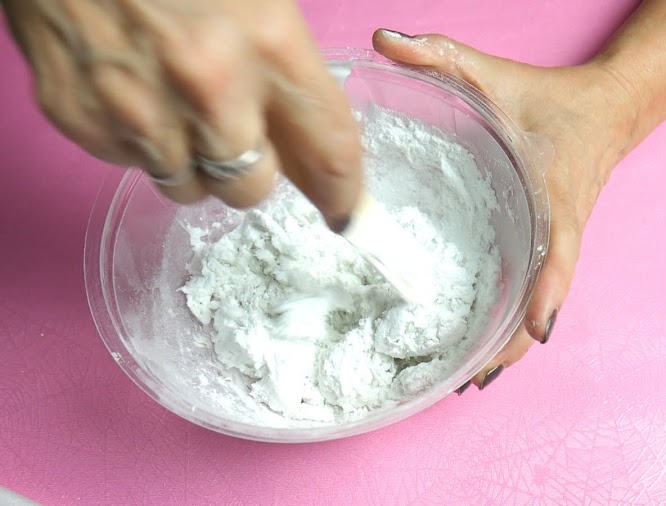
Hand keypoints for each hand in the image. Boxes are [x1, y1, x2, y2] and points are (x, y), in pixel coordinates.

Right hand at [3, 0, 361, 227]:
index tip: (345, 212)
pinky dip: (140, 142)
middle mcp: (208, 87)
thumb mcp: (260, 2)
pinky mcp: (80, 118)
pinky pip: (132, 165)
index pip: (329, 152)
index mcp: (268, 44)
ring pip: (189, 188)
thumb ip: (290, 78)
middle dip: (252, 171)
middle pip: (252, 189)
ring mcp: (137, 109)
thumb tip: (309, 153)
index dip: (343, 193)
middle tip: (235, 129)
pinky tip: (132, 88)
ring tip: (174, 100)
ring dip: (193, 161)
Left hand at [373, 30, 639, 389]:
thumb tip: (383, 40)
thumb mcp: (494, 74)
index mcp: (554, 195)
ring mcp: (557, 243)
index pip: (558, 250)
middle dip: (513, 343)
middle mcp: (559, 230)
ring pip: (539, 304)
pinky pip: (535, 292)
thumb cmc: (552, 99)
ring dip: (510, 345)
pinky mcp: (549, 246)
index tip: (536, 330)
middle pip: (544, 298)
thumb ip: (441, 55)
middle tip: (472, 381)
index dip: (548, 290)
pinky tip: (484, 350)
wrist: (608, 110)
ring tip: (470, 383)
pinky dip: (514, 325)